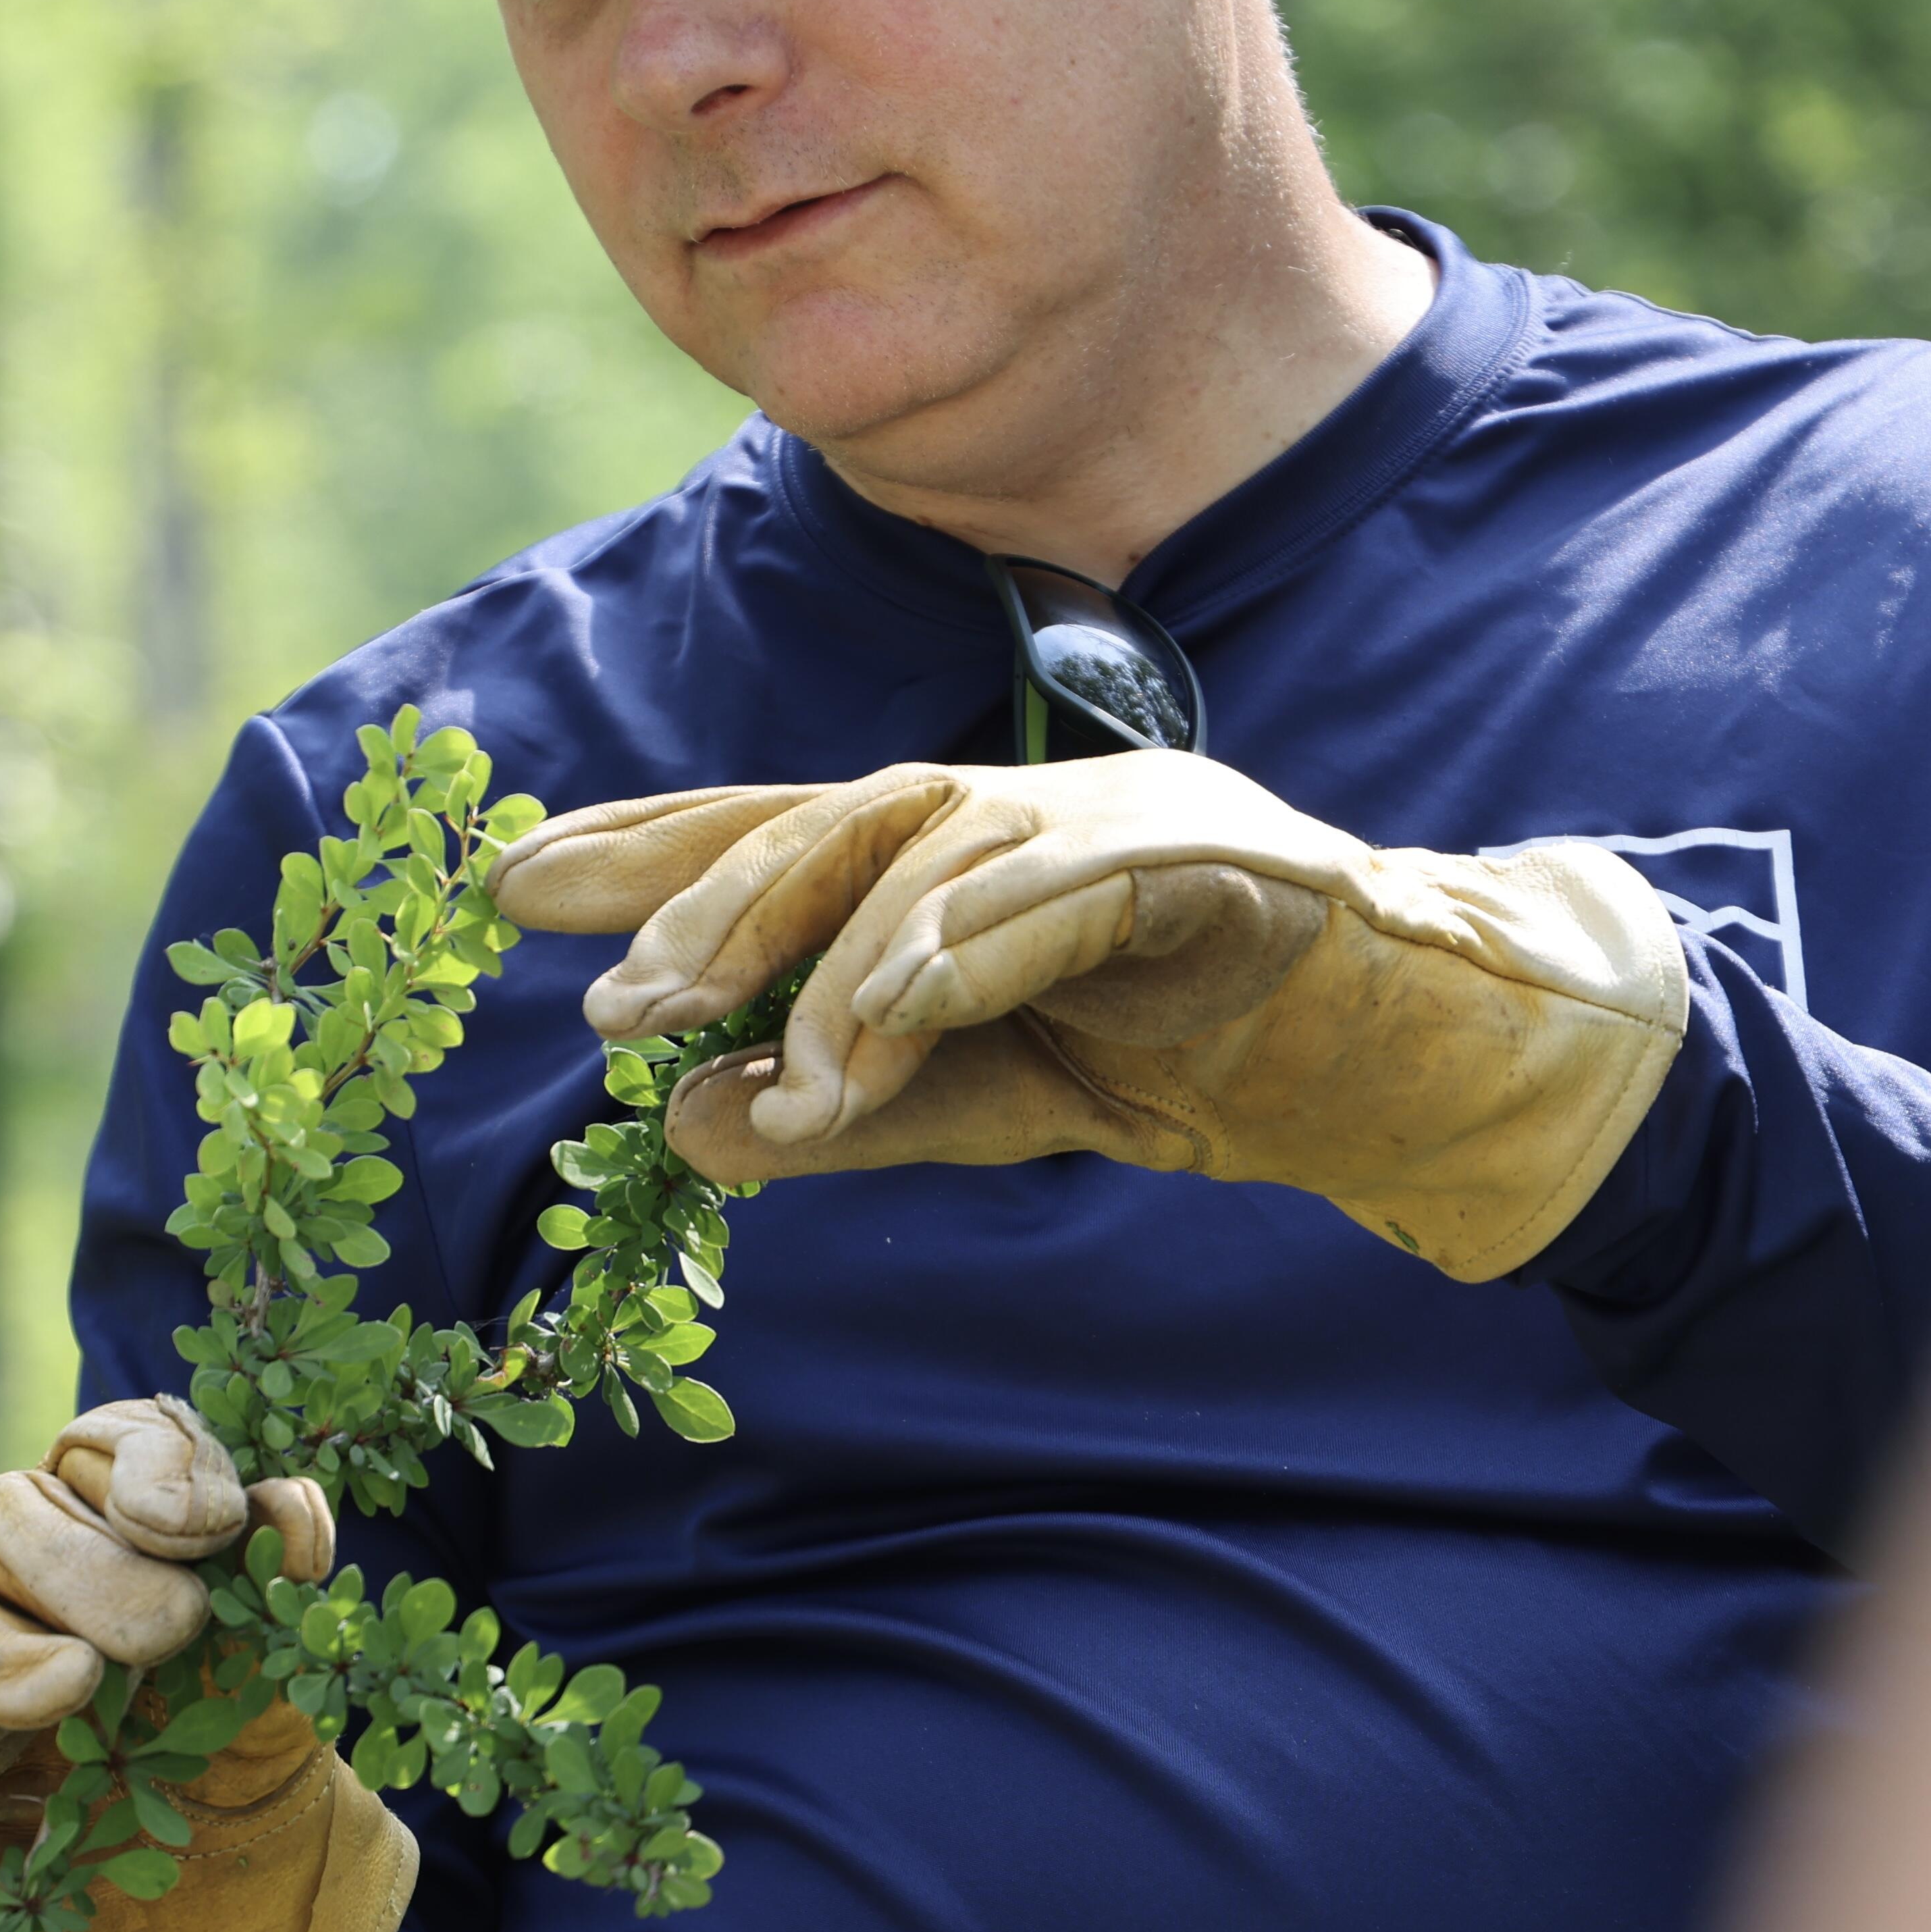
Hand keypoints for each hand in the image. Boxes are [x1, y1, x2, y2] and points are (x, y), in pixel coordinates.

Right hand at [0, 1401, 410, 1931]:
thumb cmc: (238, 1815)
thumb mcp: (279, 1702)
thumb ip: (280, 1607)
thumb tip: (292, 1515)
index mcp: (98, 1544)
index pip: (100, 1446)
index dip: (153, 1462)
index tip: (212, 1529)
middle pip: (4, 1505)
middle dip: (90, 1563)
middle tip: (167, 1640)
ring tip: (71, 1691)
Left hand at [492, 751, 1687, 1280]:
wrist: (1413, 1065)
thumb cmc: (1200, 1064)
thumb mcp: (998, 1110)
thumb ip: (856, 1113)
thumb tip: (684, 1123)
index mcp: (967, 855)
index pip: (786, 830)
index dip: (654, 849)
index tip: (517, 886)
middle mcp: (1027, 808)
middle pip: (838, 813)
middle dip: (710, 897)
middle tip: (610, 994)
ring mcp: (1122, 817)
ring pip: (938, 844)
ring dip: (832, 952)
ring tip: (757, 1059)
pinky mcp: (1217, 859)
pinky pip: (1068, 888)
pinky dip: (969, 946)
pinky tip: (886, 1014)